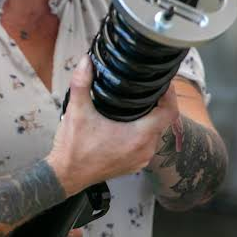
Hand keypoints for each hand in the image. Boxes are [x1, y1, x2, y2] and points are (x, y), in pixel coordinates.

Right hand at [46, 56, 179, 194]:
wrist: (66, 175)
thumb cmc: (73, 148)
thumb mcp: (76, 111)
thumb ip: (82, 83)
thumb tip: (86, 61)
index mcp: (139, 136)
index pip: (169, 112)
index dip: (170, 95)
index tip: (163, 83)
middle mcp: (145, 150)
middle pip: (163, 122)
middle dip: (157, 104)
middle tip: (146, 88)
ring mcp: (140, 160)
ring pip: (155, 134)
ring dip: (149, 120)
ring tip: (137, 104)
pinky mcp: (134, 165)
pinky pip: (146, 145)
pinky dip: (141, 133)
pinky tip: (127, 125)